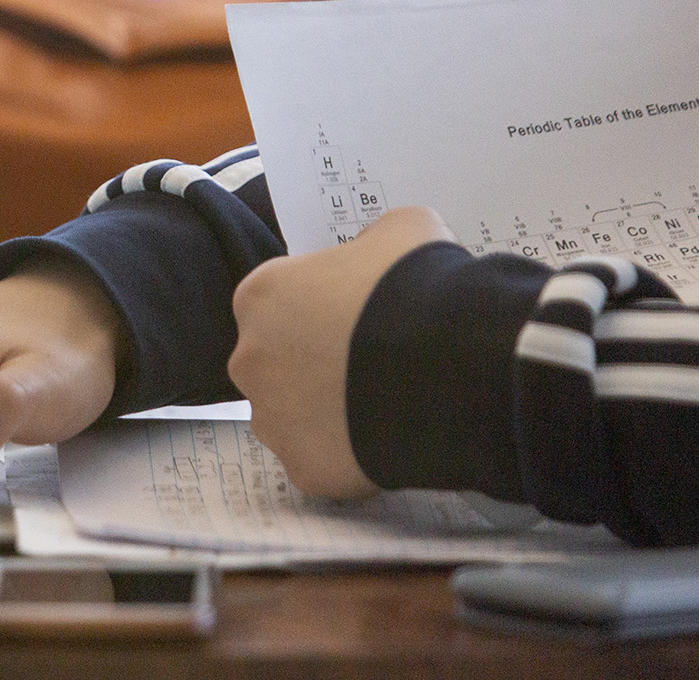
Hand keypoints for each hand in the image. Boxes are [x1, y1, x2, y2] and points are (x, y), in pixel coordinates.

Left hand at [227, 207, 452, 498]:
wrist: (448, 363)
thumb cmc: (417, 286)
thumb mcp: (403, 230)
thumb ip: (375, 239)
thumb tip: (377, 251)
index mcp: (261, 295)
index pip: (276, 302)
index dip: (318, 308)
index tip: (355, 314)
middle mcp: (250, 358)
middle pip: (277, 362)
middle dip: (315, 363)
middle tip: (370, 362)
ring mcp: (273, 419)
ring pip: (292, 417)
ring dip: (327, 412)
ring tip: (384, 403)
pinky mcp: (303, 468)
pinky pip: (322, 461)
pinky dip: (349, 455)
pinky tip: (388, 439)